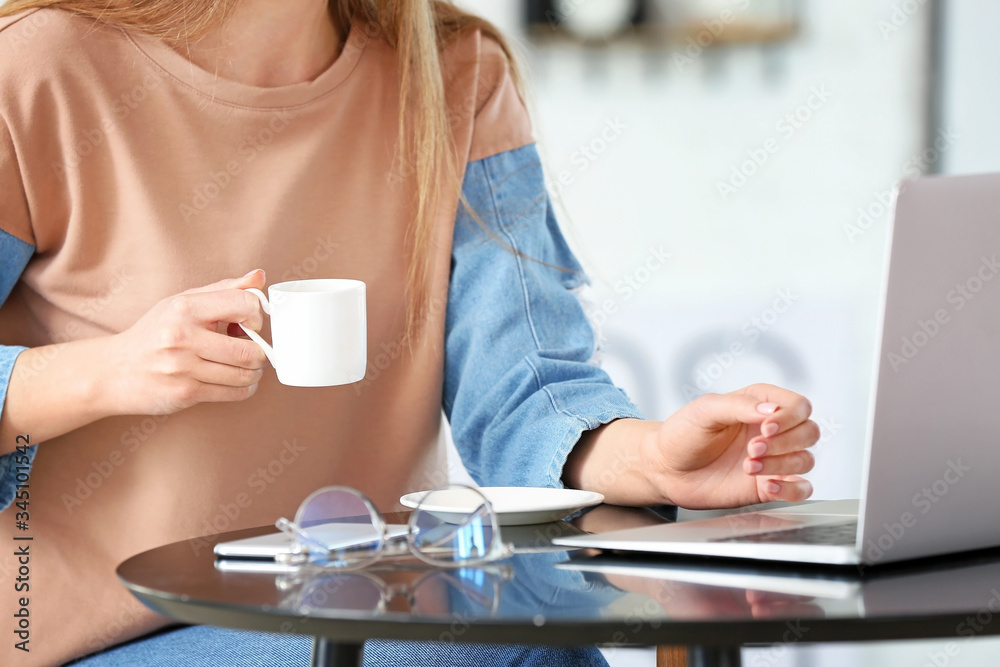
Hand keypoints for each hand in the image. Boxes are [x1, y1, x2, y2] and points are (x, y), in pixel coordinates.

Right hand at [101, 270, 268, 415]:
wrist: (114, 370)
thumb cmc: (154, 333)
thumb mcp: (183, 302)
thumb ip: (224, 289)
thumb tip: (259, 277)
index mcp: (185, 307)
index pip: (245, 305)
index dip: (258, 317)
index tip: (252, 325)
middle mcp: (183, 336)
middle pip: (250, 350)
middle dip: (261, 353)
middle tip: (254, 351)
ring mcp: (183, 367)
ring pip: (245, 374)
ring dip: (255, 373)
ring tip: (245, 366)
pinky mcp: (185, 393)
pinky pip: (234, 393)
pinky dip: (244, 389)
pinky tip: (237, 381)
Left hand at [640, 384, 818, 507]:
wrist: (666, 469)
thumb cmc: (682, 434)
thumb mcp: (705, 410)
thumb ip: (738, 405)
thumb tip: (771, 410)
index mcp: (759, 405)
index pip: (799, 406)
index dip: (789, 417)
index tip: (765, 427)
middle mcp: (771, 431)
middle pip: (809, 432)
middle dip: (785, 442)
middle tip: (753, 448)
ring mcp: (773, 459)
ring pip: (806, 459)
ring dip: (782, 464)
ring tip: (748, 466)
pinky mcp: (768, 485)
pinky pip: (801, 489)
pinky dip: (791, 489)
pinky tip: (767, 485)